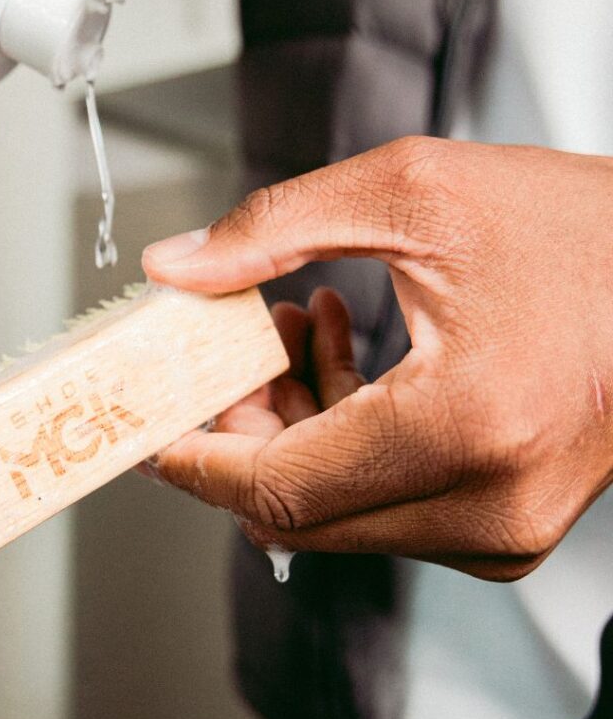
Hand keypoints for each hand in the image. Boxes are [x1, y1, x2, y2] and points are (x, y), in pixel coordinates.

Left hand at [142, 137, 612, 580]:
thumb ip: (273, 229)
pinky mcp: (507, 518)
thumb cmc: (585, 228)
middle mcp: (490, 504)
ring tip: (290, 325)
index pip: (278, 489)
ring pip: (336, 507)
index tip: (149, 425)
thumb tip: (176, 268)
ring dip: (291, 425)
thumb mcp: (412, 192)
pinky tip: (341, 347)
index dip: (195, 461)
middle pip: (298, 509)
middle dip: (239, 432)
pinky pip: (383, 499)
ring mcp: (504, 526)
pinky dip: (341, 435)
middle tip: (228, 348)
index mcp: (466, 429)